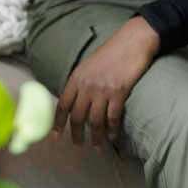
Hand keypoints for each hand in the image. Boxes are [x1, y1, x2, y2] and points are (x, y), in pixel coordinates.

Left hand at [54, 17, 159, 149]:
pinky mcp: (118, 92)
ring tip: (97, 147)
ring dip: (96, 137)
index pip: (62, 104)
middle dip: (76, 134)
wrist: (132, 41)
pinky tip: (112, 136)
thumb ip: (80, 83)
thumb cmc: (111, 52)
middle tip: (78, 146)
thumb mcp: (88, 65)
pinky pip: (112, 117)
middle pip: (77, 116)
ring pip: (95, 121)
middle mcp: (86, 85)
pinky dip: (112, 129)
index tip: (56, 136)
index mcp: (76, 78)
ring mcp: (102, 90)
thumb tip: (75, 102)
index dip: (58, 122)